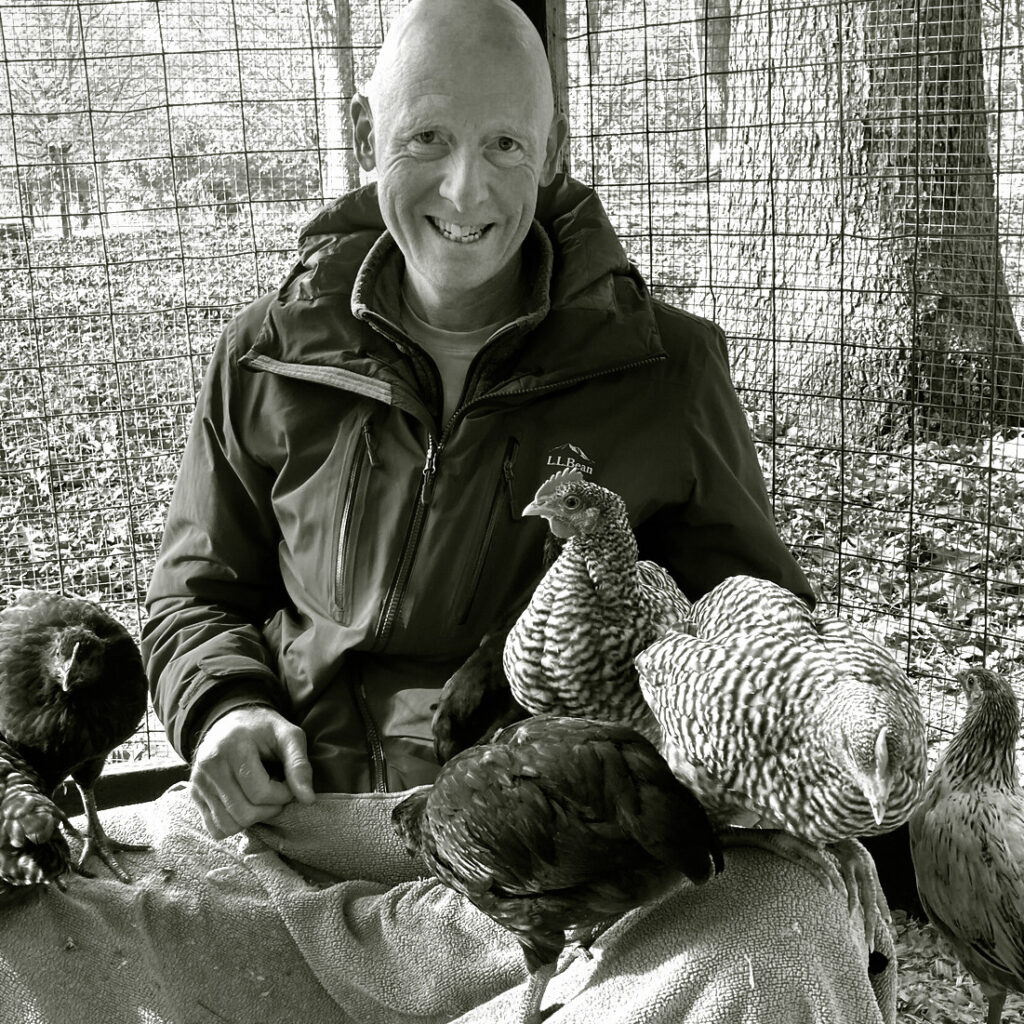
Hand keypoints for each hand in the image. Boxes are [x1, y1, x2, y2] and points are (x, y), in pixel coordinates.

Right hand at [189, 705, 314, 838]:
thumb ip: (299, 765)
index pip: (261, 792)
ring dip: (253, 819)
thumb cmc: (264, 729)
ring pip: (229, 825)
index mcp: (233, 746)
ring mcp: (198, 781)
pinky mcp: (194, 794)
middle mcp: (210, 765)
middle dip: (270, 809)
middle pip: (244, 813)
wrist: (232, 721)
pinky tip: (245, 804)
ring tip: (261, 798)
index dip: (283, 795)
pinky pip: (215, 828)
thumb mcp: (288, 736)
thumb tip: (308, 799)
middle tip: (278, 793)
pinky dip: (235, 824)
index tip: (289, 783)